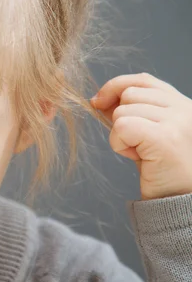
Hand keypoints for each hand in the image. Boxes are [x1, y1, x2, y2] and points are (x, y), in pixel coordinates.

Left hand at [91, 73, 191, 199]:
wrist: (180, 202)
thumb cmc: (163, 170)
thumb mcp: (146, 134)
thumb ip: (130, 112)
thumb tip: (98, 99)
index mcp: (182, 104)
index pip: (142, 80)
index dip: (116, 87)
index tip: (99, 102)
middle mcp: (184, 108)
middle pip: (128, 93)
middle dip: (120, 117)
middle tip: (137, 143)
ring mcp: (177, 121)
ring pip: (122, 111)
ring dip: (120, 135)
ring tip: (141, 152)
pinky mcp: (165, 137)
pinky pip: (122, 126)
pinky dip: (119, 142)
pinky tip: (136, 156)